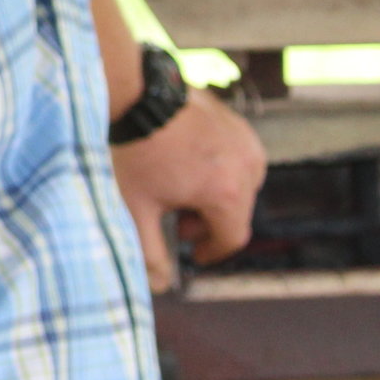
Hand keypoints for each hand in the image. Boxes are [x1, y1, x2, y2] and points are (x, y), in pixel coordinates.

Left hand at [111, 88, 266, 292]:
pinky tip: (183, 160)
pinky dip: (215, 166)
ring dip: (212, 192)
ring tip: (175, 187)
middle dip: (206, 221)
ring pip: (237, 182)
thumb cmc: (132, 150)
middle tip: (175, 218)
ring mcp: (244, 139)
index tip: (193, 254)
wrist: (132, 92)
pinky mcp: (236, 120)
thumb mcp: (134, 209)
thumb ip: (148, 253)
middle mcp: (246, 165)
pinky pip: (234, 155)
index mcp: (228, 193)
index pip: (232, 238)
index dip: (212, 251)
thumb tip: (160, 286)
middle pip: (235, 210)